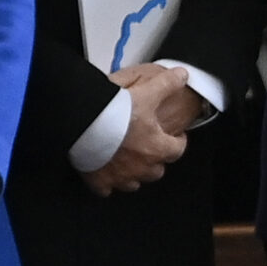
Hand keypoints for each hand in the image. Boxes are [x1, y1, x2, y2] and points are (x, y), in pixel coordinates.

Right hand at [82, 63, 190, 195]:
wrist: (84, 124)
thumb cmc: (115, 112)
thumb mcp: (146, 92)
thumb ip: (167, 84)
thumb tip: (182, 76)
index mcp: (156, 148)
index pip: (177, 150)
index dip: (178, 141)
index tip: (175, 136)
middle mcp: (141, 167)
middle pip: (156, 170)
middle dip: (155, 159)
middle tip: (150, 146)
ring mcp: (120, 177)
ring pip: (134, 183)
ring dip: (134, 173)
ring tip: (129, 160)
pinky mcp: (100, 181)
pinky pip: (106, 189)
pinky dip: (106, 183)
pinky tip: (104, 172)